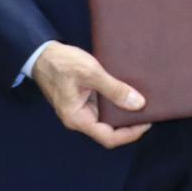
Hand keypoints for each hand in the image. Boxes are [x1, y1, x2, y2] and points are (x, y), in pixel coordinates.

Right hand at [30, 42, 149, 148]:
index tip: (147, 123)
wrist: (42, 53)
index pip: (108, 137)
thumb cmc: (62, 63)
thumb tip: (138, 104)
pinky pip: (102, 107)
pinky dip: (115, 102)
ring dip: (123, 112)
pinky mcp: (83, 100)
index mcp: (77, 118)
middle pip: (108, 130)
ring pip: (106, 118)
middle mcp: (79, 118)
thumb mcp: (90, 73)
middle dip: (129, 124)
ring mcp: (80, 109)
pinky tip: (128, 93)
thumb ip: (114, 89)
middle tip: (149, 111)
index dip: (130, 134)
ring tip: (142, 102)